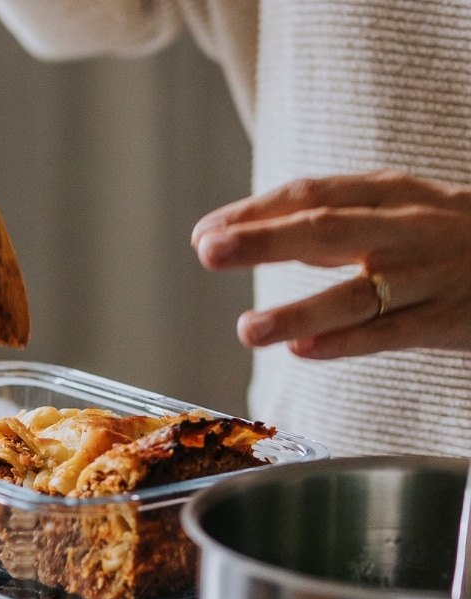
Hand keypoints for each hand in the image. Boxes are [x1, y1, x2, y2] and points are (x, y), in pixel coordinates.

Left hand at [191, 171, 470, 358]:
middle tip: (209, 251)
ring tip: (247, 330)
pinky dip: (343, 342)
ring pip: (358, 293)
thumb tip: (250, 230)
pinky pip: (389, 333)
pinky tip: (301, 351)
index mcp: (391, 195)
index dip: (256, 213)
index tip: (205, 232)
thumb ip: (330, 224)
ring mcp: (428, 276)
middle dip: (265, 240)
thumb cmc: (452, 239)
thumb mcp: (397, 212)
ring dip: (298, 310)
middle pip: (328, 230)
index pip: (313, 195)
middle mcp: (408, 229)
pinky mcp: (444, 321)